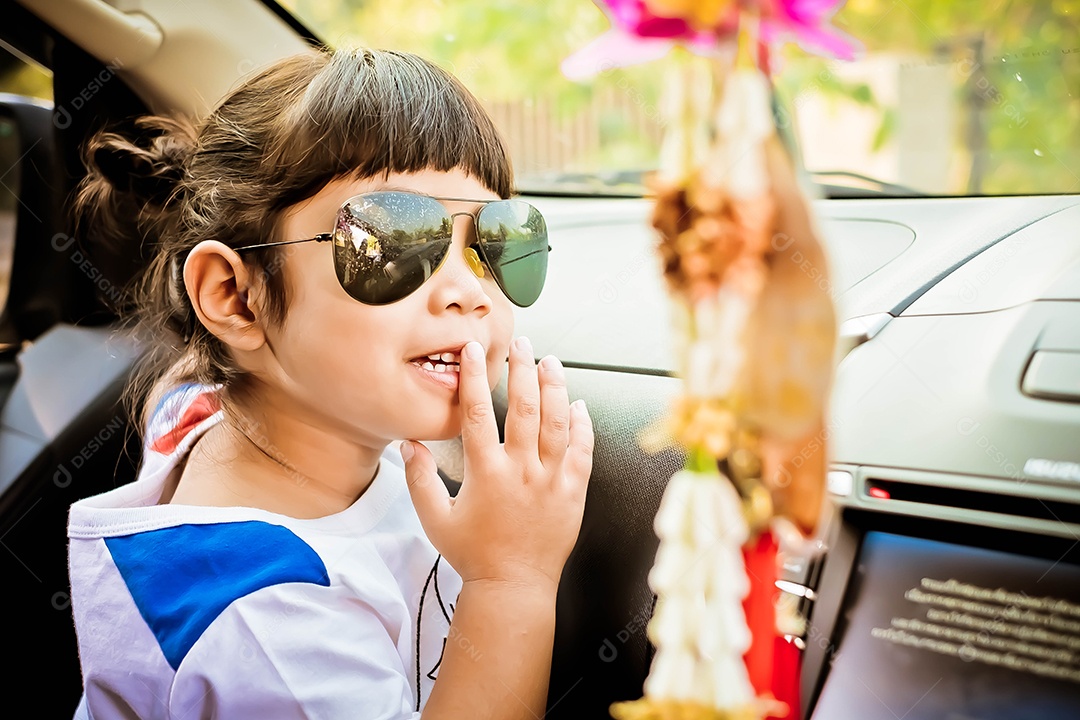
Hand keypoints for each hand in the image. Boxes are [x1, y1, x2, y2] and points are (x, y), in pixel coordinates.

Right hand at [402, 337, 593, 587]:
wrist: (514, 588)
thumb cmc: (474, 555)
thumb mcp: (435, 519)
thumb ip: (419, 479)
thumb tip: (408, 444)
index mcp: (487, 474)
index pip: (479, 413)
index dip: (475, 377)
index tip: (472, 351)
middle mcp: (522, 471)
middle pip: (525, 408)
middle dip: (522, 369)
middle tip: (521, 344)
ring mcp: (552, 481)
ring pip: (558, 423)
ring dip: (555, 388)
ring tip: (550, 362)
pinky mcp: (573, 493)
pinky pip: (582, 452)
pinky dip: (581, 426)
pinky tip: (578, 406)